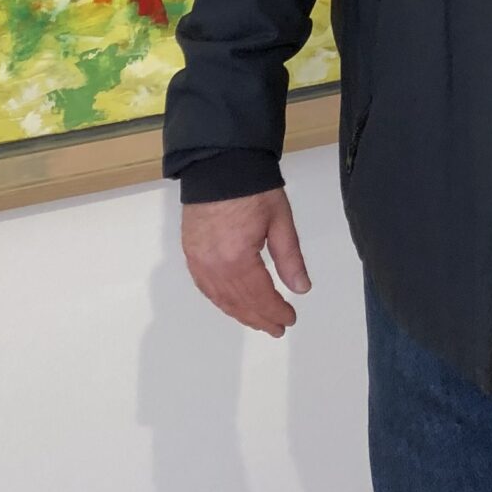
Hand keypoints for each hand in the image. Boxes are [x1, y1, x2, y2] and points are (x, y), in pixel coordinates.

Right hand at [180, 187, 311, 336]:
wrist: (219, 163)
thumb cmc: (254, 188)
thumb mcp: (280, 220)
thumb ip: (290, 258)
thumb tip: (301, 290)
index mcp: (238, 258)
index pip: (259, 296)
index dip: (275, 311)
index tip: (290, 319)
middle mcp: (213, 266)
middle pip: (238, 302)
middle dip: (260, 317)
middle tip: (277, 328)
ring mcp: (197, 260)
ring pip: (220, 298)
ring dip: (240, 313)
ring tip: (258, 321)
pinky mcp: (190, 252)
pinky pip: (205, 286)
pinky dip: (220, 300)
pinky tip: (232, 304)